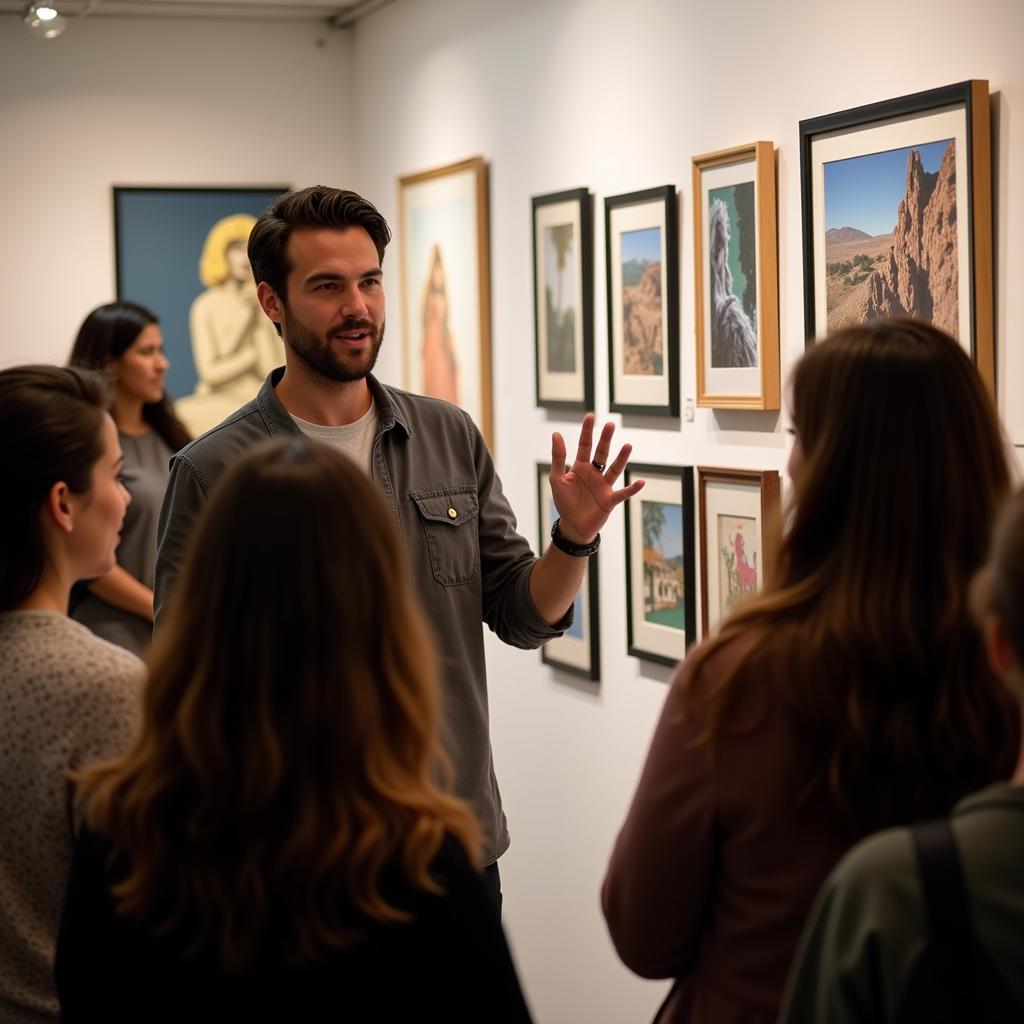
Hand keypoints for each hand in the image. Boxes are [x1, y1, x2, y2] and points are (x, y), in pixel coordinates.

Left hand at [550, 413, 644, 544]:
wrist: (572, 526)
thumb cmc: (564, 502)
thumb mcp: (557, 479)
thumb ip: (558, 458)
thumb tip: (556, 434)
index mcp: (580, 467)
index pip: (585, 445)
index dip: (587, 431)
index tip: (590, 416)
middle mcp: (594, 473)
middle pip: (602, 453)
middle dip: (605, 439)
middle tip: (610, 424)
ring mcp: (603, 486)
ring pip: (614, 469)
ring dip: (621, 458)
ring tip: (627, 446)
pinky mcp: (610, 500)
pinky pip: (623, 493)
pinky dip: (632, 489)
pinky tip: (641, 482)